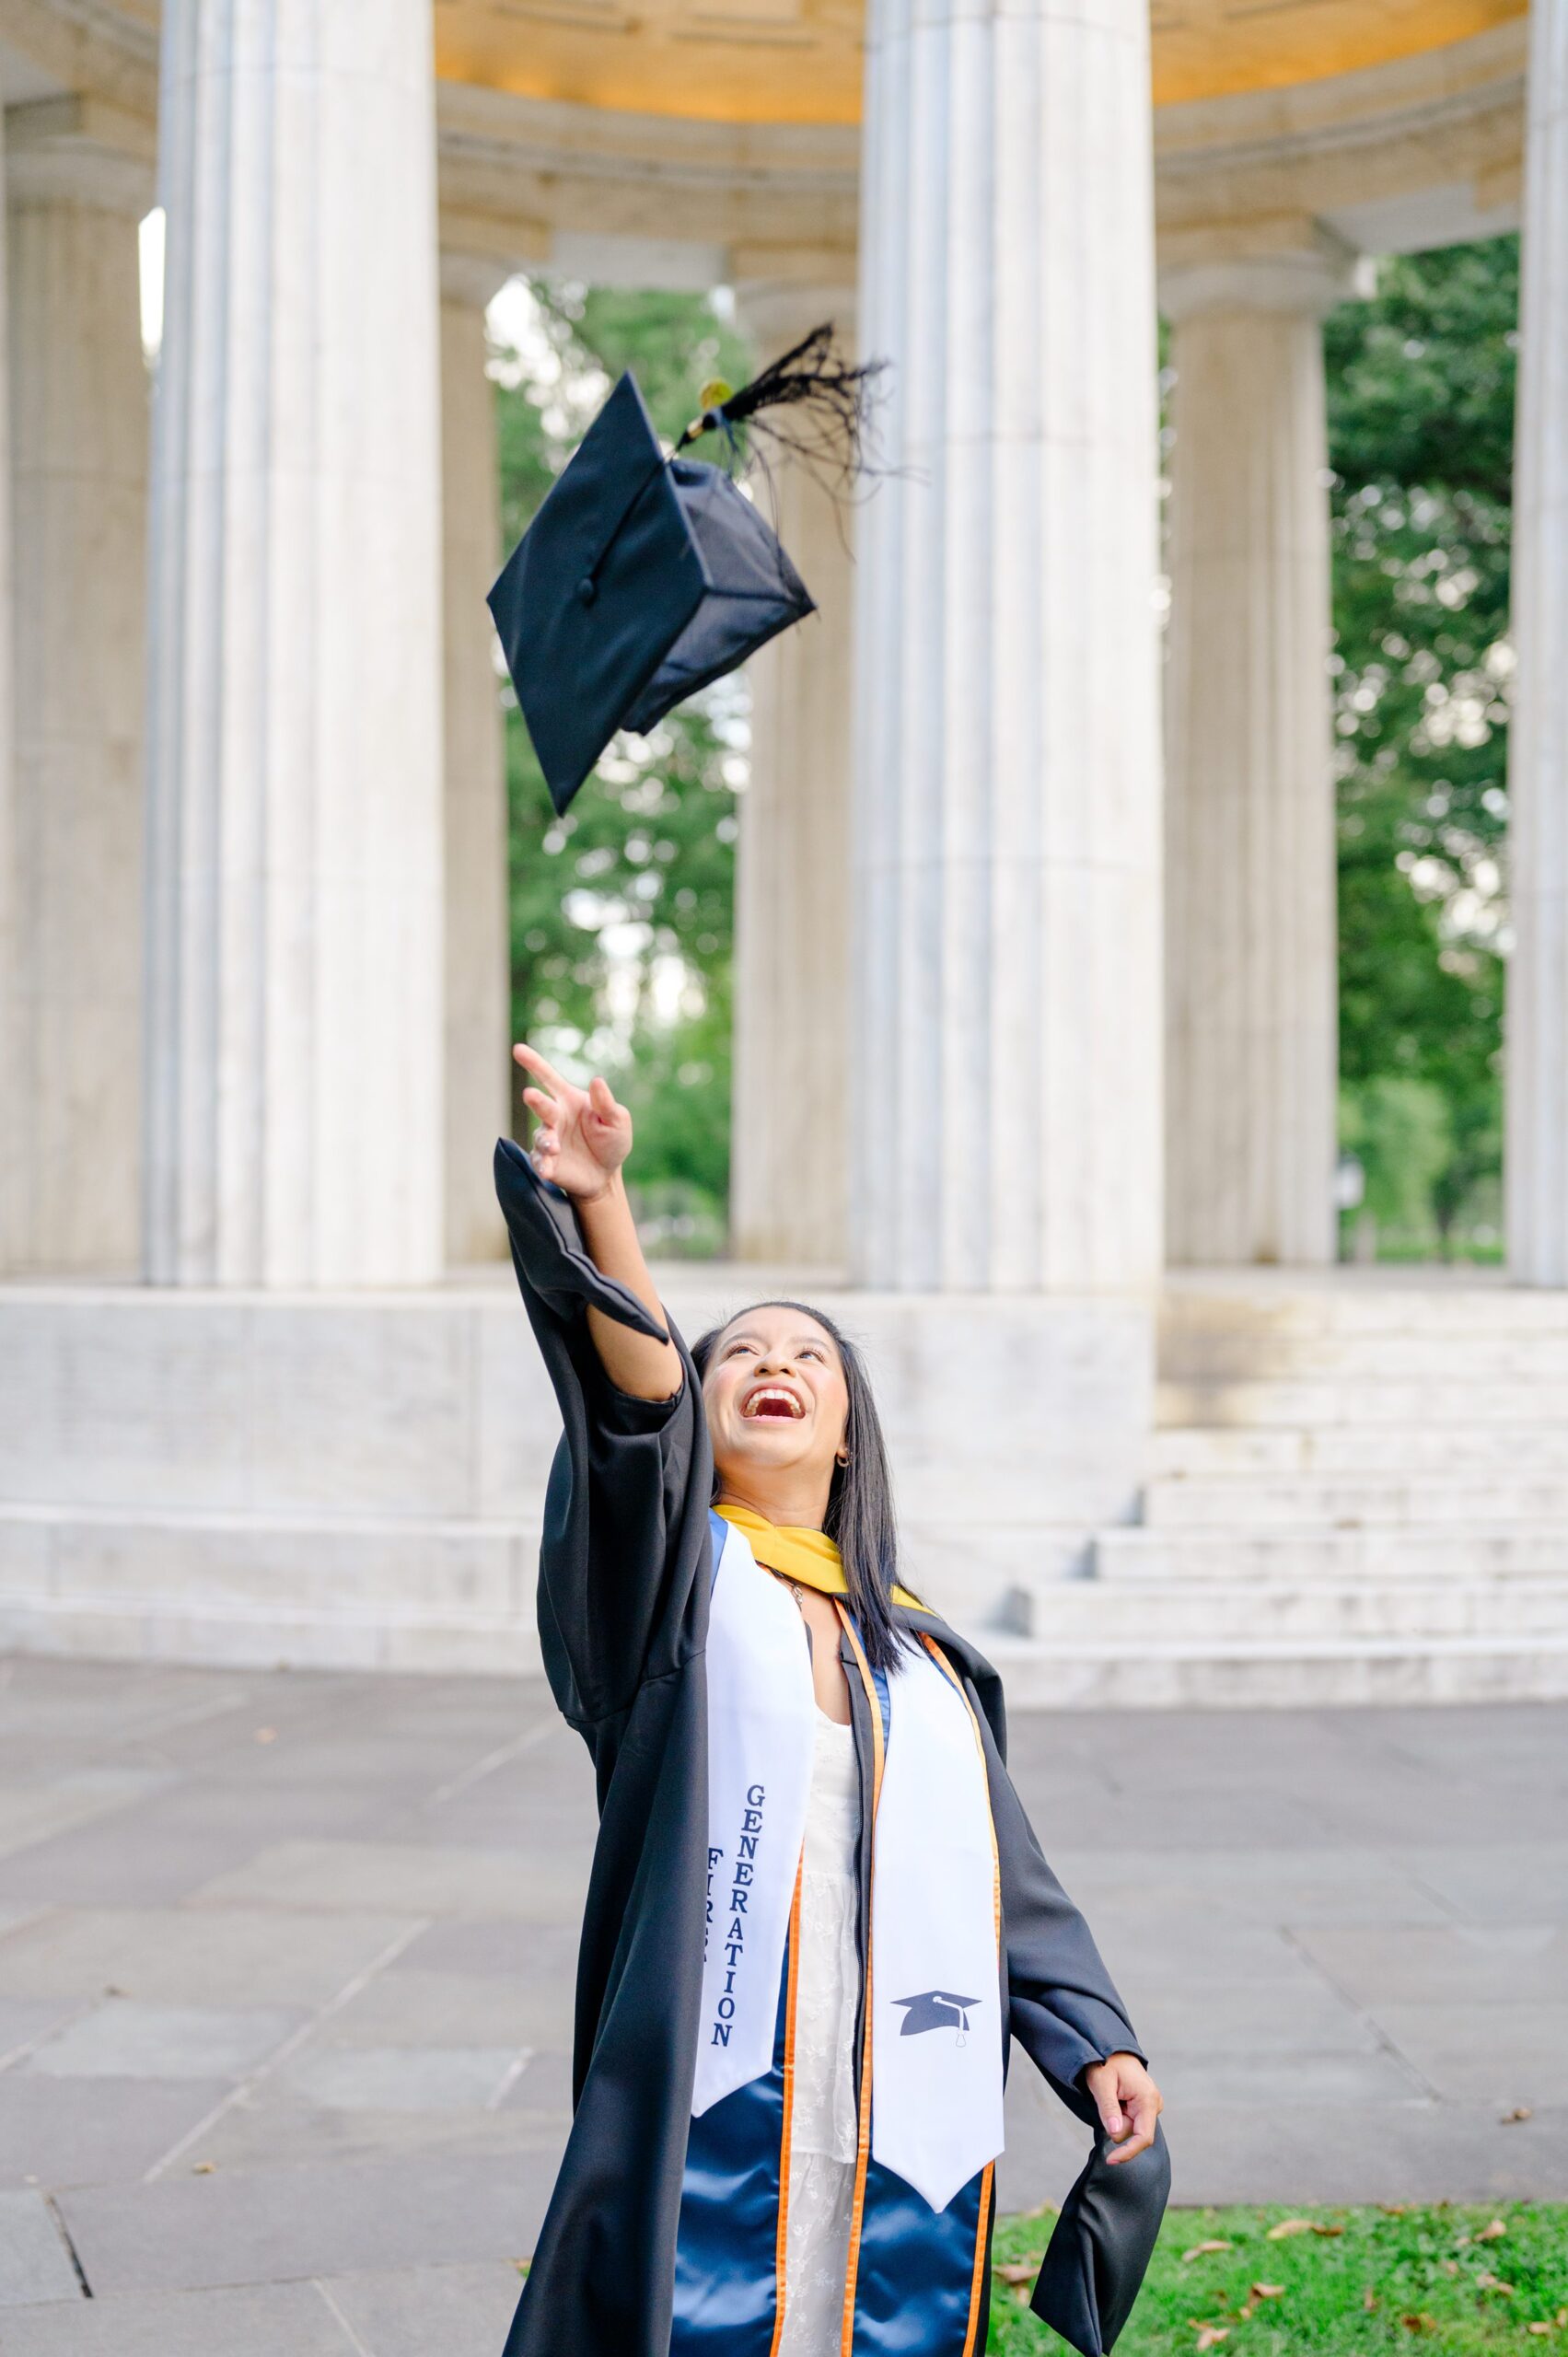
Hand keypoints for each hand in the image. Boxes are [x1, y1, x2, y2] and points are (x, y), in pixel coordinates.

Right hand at [514, 1042, 631, 1202]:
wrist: (606, 1176)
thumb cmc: (612, 1141)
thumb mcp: (617, 1120)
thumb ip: (606, 1103)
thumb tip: (597, 1080)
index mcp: (569, 1100)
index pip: (548, 1078)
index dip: (533, 1063)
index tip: (517, 1049)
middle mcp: (555, 1117)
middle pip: (541, 1104)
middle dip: (536, 1100)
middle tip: (530, 1094)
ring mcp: (548, 1139)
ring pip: (541, 1136)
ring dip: (546, 1141)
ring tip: (555, 1147)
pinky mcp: (546, 1162)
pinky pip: (539, 1161)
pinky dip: (541, 1164)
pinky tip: (546, 1169)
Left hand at [1083, 2051, 1162, 2164]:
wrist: (1111, 2048)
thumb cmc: (1105, 2063)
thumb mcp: (1101, 2083)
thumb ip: (1109, 2109)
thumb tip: (1115, 2136)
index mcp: (1148, 2099)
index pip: (1143, 2137)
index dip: (1128, 2152)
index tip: (1110, 2160)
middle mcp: (1154, 2105)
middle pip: (1132, 2133)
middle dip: (1115, 2124)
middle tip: (1106, 2099)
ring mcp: (1151, 2106)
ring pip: (1128, 2129)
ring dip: (1115, 2117)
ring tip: (1112, 2095)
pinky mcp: (1144, 2108)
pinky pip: (1128, 2122)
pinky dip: (1117, 2115)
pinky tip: (1116, 2099)